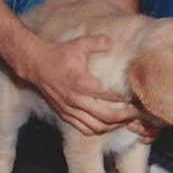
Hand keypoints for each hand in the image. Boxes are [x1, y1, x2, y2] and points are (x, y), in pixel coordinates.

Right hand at [21, 34, 140, 136]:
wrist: (37, 64)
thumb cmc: (60, 54)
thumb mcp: (79, 44)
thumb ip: (97, 42)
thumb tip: (112, 41)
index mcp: (81, 82)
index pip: (107, 96)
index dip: (123, 99)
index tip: (133, 97)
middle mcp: (75, 100)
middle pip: (105, 117)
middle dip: (123, 117)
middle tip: (135, 113)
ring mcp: (70, 109)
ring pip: (96, 127)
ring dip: (113, 126)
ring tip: (124, 121)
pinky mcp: (65, 115)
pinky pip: (85, 129)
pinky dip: (98, 130)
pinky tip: (108, 126)